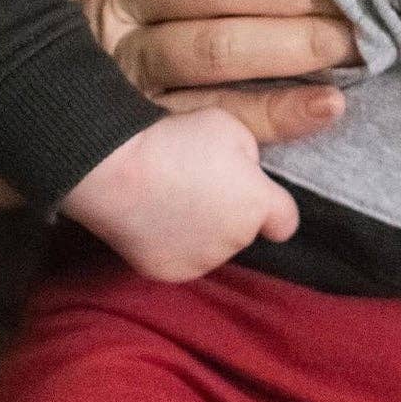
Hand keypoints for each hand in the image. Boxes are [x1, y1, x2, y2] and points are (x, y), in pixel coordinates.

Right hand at [60, 106, 298, 280]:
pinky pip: (180, 258)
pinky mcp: (168, 273)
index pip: (285, 222)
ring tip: (172, 201)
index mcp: (256, 205)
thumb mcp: (229, 128)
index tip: (255, 196)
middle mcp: (235, 241)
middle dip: (230, 213)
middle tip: (197, 185)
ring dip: (202, 231)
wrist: (115, 170)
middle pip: (243, 232)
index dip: (272, 209)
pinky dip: (172, 244)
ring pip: (211, 248)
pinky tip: (155, 220)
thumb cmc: (175, 141)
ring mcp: (201, 261)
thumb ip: (250, 157)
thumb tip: (246, 173)